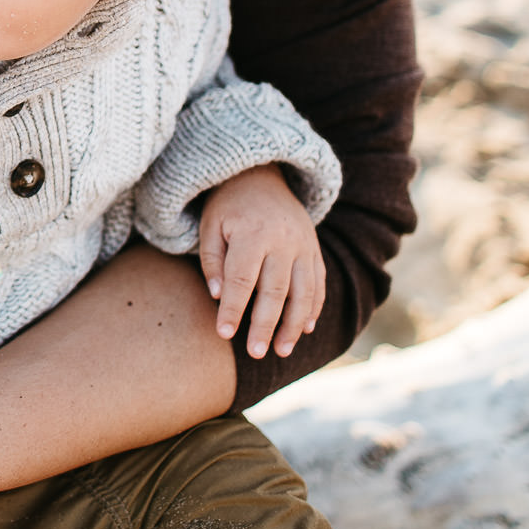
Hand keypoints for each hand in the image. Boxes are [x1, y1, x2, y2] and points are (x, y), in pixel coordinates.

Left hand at [198, 164, 325, 359]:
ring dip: (293, 325)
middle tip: (255, 353)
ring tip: (282, 351)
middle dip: (264, 326)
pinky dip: (314, 308)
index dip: (233, 309)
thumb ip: (212, 261)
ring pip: (302, 293)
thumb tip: (218, 296)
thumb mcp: (210, 225)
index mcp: (253, 233)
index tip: (223, 333)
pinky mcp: (315, 250)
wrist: (262, 175)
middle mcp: (283, 241)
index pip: (242, 280)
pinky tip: (305, 329)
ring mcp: (304, 246)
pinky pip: (318, 283)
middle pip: (275, 292)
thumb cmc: (229, 206)